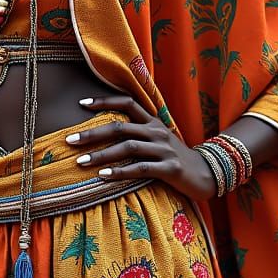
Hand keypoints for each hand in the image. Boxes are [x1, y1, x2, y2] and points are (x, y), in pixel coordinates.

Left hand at [70, 95, 217, 199]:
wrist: (207, 174)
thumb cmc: (174, 158)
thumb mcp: (157, 140)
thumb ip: (137, 133)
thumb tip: (104, 131)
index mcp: (153, 121)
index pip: (127, 103)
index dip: (104, 101)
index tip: (81, 104)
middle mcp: (156, 131)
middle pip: (120, 127)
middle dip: (93, 133)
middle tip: (70, 140)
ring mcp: (164, 149)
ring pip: (128, 148)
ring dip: (102, 155)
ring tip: (81, 162)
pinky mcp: (170, 168)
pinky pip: (141, 169)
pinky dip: (120, 172)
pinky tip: (103, 177)